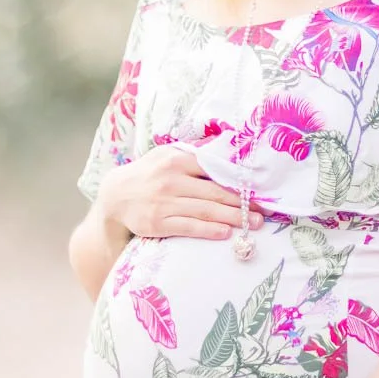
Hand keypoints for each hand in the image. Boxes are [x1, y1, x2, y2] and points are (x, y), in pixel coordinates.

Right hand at [99, 144, 266, 241]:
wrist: (115, 196)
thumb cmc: (149, 174)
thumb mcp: (166, 155)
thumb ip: (194, 153)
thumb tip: (228, 144)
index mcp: (176, 159)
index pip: (213, 168)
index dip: (238, 179)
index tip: (258, 188)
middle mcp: (171, 179)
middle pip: (214, 192)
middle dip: (242, 203)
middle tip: (263, 211)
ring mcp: (163, 202)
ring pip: (205, 211)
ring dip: (232, 218)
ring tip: (253, 223)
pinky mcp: (157, 222)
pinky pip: (189, 227)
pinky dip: (209, 230)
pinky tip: (225, 233)